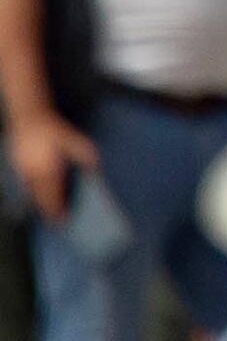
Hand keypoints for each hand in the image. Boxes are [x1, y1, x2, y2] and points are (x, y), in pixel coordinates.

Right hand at [7, 108, 93, 229]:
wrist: (27, 117)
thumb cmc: (51, 129)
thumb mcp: (71, 137)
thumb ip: (83, 151)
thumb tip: (95, 166)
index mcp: (47, 168)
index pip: (52, 195)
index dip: (56, 210)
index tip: (63, 221)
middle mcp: (33, 173)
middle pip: (40, 199)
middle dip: (49, 211)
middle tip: (57, 223)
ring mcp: (22, 170)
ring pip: (30, 194)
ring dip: (40, 204)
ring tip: (49, 212)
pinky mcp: (17, 167)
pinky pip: (24, 186)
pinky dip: (32, 194)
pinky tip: (38, 197)